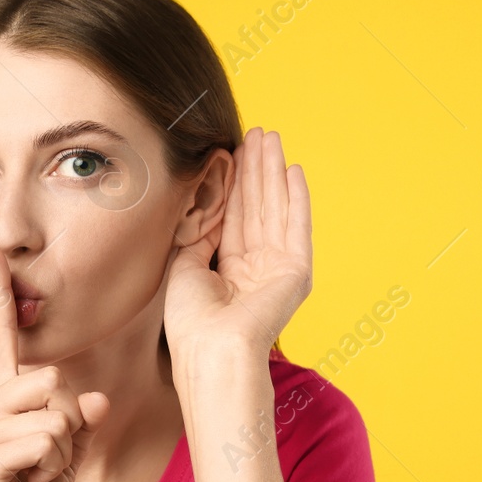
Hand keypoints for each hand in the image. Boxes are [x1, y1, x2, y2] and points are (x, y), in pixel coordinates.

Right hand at [0, 242, 109, 481]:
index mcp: (0, 394)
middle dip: (69, 427)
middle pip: (56, 380)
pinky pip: (48, 442)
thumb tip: (97, 400)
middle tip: (44, 461)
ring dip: (62, 453)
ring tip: (34, 475)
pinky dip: (53, 469)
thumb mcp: (66, 455)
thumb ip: (81, 422)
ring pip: (57, 414)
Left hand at [162, 126, 313, 359]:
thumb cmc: (190, 321)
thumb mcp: (185, 266)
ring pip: (275, 208)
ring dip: (274, 172)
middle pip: (256, 207)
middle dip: (256, 169)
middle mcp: (257, 267)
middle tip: (257, 131)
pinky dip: (296, 198)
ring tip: (271, 138)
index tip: (233, 150)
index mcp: (230, 271)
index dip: (234, 183)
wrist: (210, 350)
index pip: (234, 217)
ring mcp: (278, 269)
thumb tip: (205, 202)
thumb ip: (198, 233)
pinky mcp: (296, 272)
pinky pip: (296, 226)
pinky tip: (293, 171)